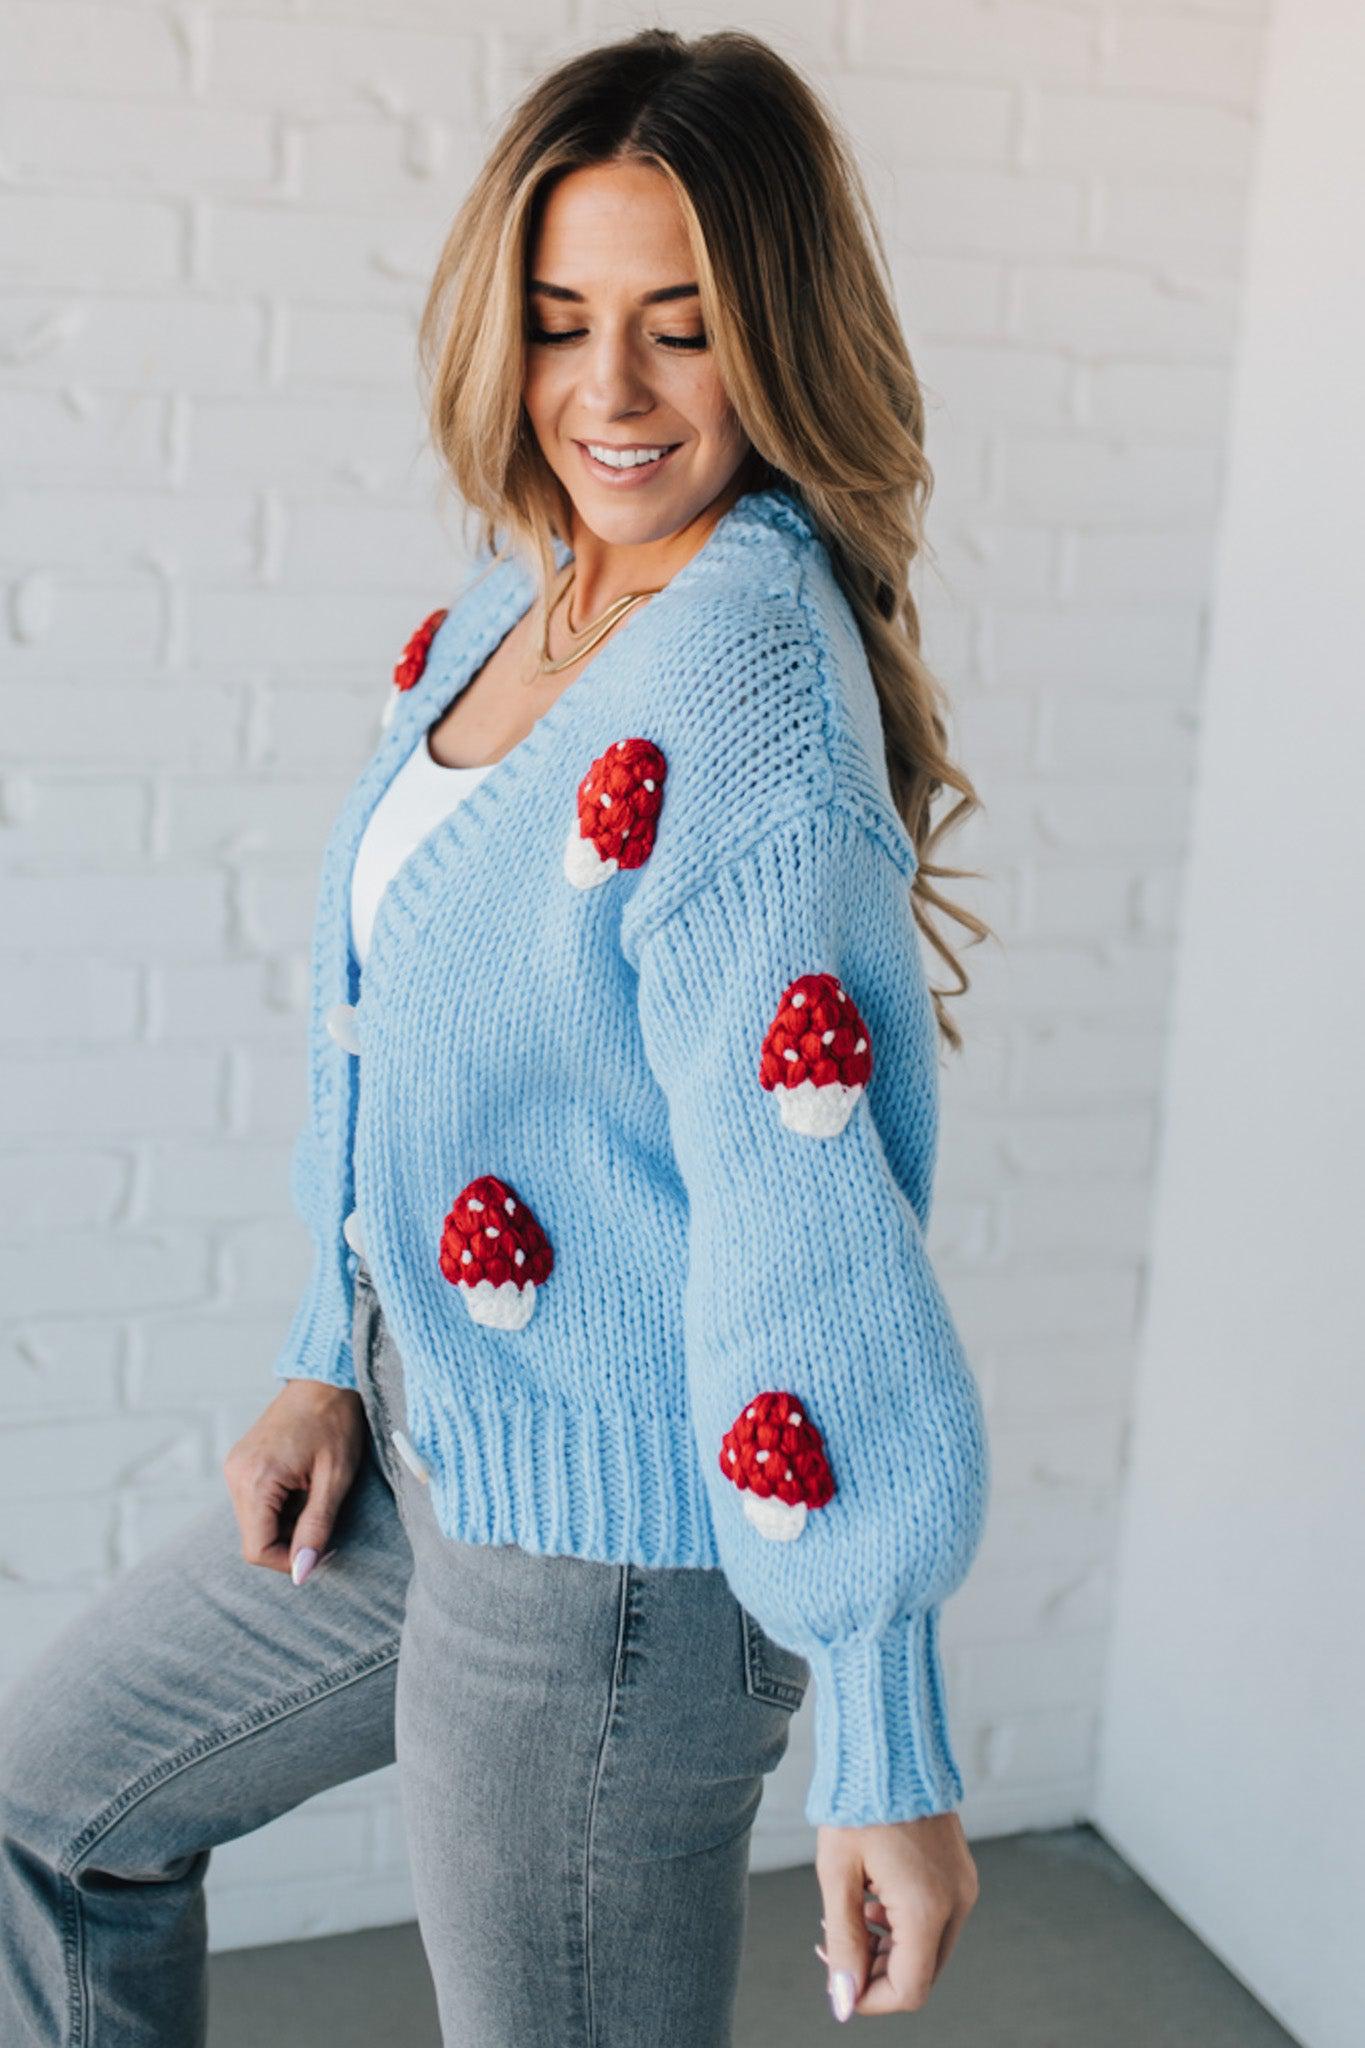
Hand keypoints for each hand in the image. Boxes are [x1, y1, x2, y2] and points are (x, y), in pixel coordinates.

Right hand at [223, 1380, 366, 1581]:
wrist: (325, 1379)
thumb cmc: (336, 1423)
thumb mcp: (335, 1479)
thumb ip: (316, 1528)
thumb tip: (301, 1574)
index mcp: (255, 1479)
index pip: (257, 1549)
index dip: (289, 1559)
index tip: (322, 1546)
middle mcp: (235, 1474)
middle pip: (253, 1538)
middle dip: (289, 1540)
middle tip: (324, 1517)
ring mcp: (234, 1467)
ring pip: (253, 1523)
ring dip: (284, 1523)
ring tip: (314, 1494)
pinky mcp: (240, 1463)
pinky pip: (254, 1503)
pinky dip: (278, 1507)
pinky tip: (302, 1485)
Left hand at [813, 1811, 978, 2019]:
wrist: (889, 1744)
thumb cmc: (858, 1803)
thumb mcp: (838, 1874)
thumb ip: (843, 1942)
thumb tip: (843, 2000)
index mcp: (928, 1908)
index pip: (909, 1989)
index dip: (869, 1997)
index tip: (837, 1982)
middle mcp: (956, 1902)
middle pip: (920, 1972)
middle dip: (875, 1970)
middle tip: (833, 1945)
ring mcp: (963, 1885)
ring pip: (928, 1947)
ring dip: (887, 1947)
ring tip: (847, 1915)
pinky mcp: (960, 1871)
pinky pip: (936, 1918)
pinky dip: (903, 1923)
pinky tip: (870, 1897)